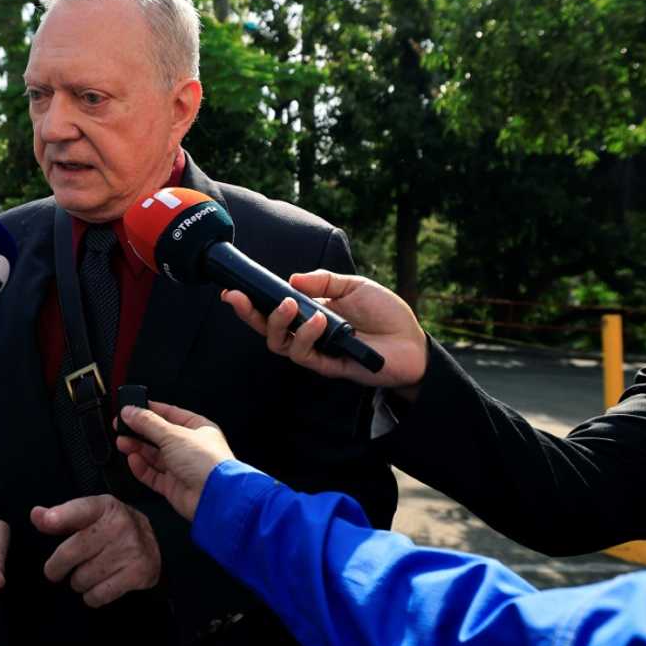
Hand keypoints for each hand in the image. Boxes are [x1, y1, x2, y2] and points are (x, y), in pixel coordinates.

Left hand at [31, 494, 159, 607]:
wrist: (155, 543)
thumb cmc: (112, 529)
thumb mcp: (90, 516)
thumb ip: (60, 517)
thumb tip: (35, 515)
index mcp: (104, 506)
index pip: (80, 509)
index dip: (62, 516)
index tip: (48, 520)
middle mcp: (119, 525)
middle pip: (71, 553)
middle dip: (57, 568)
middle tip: (56, 571)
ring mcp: (130, 550)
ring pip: (83, 578)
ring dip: (78, 582)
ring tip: (86, 574)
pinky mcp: (137, 573)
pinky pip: (99, 594)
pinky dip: (92, 596)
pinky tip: (97, 586)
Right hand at [115, 401, 234, 521]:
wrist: (214, 497)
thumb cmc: (207, 463)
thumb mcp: (173, 434)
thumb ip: (147, 423)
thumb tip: (130, 411)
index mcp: (198, 429)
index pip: (171, 414)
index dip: (150, 410)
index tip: (132, 409)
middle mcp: (190, 448)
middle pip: (159, 436)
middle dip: (140, 431)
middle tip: (121, 426)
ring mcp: (182, 468)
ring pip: (154, 456)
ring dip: (137, 448)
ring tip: (122, 441)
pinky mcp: (174, 486)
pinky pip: (153, 475)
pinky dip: (141, 468)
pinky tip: (132, 459)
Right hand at [222, 269, 427, 398]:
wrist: (414, 343)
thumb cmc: (386, 314)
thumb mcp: (354, 286)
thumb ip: (324, 281)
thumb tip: (292, 279)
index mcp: (310, 312)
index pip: (272, 309)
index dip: (250, 302)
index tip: (231, 290)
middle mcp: (307, 333)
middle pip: (267, 329)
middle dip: (249, 314)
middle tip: (239, 296)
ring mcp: (317, 351)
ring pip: (280, 344)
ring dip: (280, 323)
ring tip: (291, 305)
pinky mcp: (329, 366)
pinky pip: (306, 355)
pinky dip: (307, 336)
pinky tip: (318, 321)